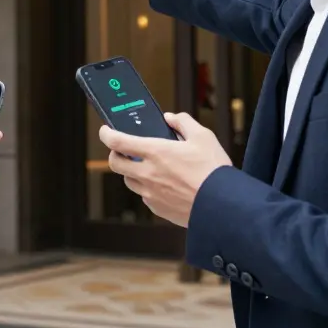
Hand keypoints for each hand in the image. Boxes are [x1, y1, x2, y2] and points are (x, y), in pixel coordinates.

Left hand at [99, 112, 231, 226]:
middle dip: (116, 154)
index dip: (106, 134)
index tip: (106, 131)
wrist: (222, 205)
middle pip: (115, 164)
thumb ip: (183, 122)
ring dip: (132, 171)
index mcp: (155, 152)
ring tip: (148, 166)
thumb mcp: (203, 136)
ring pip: (129, 180)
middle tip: (124, 149)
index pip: (117, 141)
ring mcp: (150, 193)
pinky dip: (148, 188)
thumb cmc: (213, 170)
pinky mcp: (158, 208)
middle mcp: (147, 173)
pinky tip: (164, 184)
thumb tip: (170, 118)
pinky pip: (144, 196)